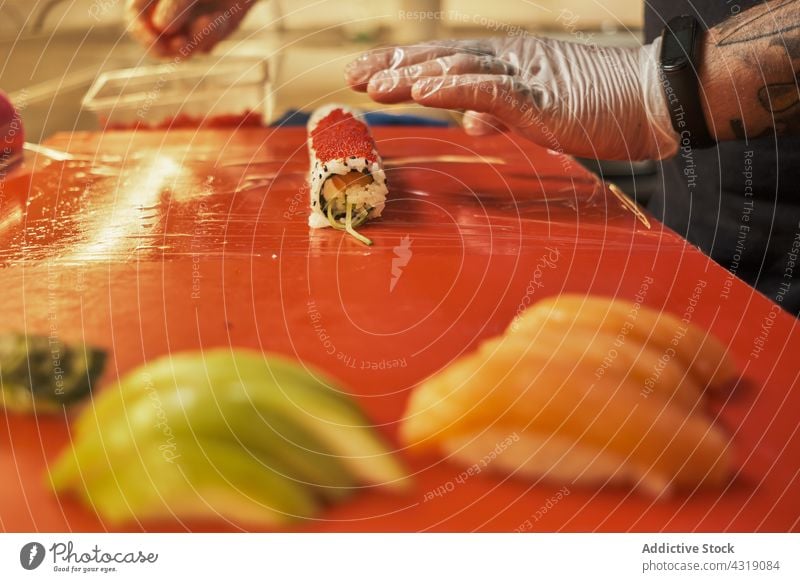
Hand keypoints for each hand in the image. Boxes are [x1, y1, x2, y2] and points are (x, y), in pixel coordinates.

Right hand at [126, 0, 254, 57]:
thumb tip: (161, 27)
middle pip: (156, 42)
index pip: (136, 18)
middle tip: (183, 44)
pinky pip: (204, 47)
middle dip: (169, 47)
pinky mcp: (205, 36)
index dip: (143, 33)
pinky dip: (213, 34)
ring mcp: (185, 26)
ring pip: (181, 49)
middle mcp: (165, 13)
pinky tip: (222, 16)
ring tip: (214, 17)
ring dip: (197, 38)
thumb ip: (174, 2)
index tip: (156, 44)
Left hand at [345, 37, 678, 159]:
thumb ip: (502, 112)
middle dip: (394, 66)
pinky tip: (424, 90)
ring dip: (413, 76)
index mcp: (509, 64)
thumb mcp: (540, 112)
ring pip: (458, 70)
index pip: (446, 61)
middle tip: (353, 75)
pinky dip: (455, 89)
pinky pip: (490, 91)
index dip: (405, 65)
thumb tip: (471, 120)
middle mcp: (510, 61)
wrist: (656, 101)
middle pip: (441, 58)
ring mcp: (525, 76)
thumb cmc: (603, 108)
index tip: (369, 73)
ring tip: (374, 84)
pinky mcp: (542, 98)